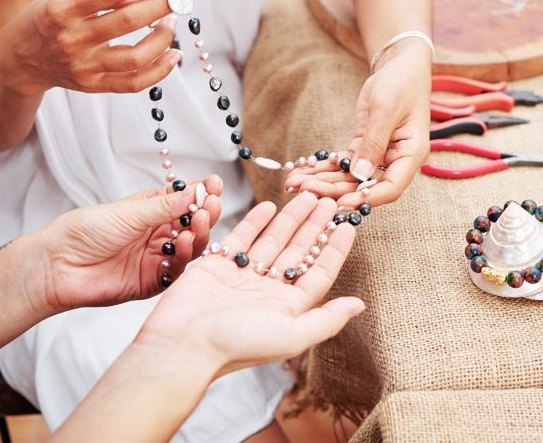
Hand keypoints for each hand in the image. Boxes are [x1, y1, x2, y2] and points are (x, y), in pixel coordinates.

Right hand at [1, 0, 186, 96]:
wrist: (20, 59)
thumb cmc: (49, 19)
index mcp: (63, 9)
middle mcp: (73, 39)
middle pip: (129, 21)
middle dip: (163, 4)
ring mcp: (84, 66)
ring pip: (136, 56)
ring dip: (163, 37)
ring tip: (173, 21)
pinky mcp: (94, 85)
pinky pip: (134, 83)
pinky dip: (160, 70)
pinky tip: (173, 53)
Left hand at [37, 176, 222, 312]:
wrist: (57, 265)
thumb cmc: (85, 231)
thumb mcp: (129, 212)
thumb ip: (165, 206)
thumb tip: (196, 190)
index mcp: (152, 210)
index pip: (185, 200)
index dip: (201, 193)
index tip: (215, 185)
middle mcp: (158, 233)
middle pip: (193, 224)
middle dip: (206, 213)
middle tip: (212, 205)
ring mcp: (157, 257)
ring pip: (191, 247)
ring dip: (200, 234)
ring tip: (200, 223)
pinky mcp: (153, 281)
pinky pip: (177, 271)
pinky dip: (185, 258)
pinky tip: (185, 244)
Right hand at [135, 192, 363, 376]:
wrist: (182, 345)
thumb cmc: (236, 346)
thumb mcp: (292, 336)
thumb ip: (327, 319)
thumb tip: (360, 306)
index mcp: (287, 308)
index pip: (319, 273)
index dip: (334, 250)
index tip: (348, 226)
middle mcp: (267, 292)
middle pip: (298, 252)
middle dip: (315, 227)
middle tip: (329, 201)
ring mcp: (242, 277)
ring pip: (272, 241)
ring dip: (290, 219)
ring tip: (307, 197)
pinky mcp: (216, 266)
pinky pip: (241, 238)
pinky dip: (255, 222)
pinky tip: (269, 205)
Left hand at [284, 43, 430, 206]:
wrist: (400, 66)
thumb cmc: (401, 83)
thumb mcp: (385, 109)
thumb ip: (374, 143)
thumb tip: (360, 177)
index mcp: (411, 155)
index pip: (391, 188)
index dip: (367, 198)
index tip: (341, 202)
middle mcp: (397, 161)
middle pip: (365, 186)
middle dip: (334, 190)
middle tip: (305, 192)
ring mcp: (380, 156)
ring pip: (350, 177)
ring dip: (324, 181)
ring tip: (294, 184)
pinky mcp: (364, 148)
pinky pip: (344, 163)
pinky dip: (325, 167)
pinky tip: (303, 171)